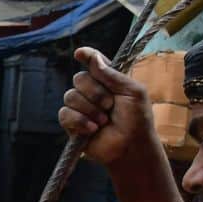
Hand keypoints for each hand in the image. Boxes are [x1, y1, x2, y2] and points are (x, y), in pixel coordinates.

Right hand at [62, 48, 157, 167]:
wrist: (130, 147)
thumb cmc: (137, 120)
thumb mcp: (132, 92)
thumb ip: (112, 74)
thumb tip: (94, 57)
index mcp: (109, 81)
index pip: (94, 63)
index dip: (86, 56)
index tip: (80, 54)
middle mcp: (92, 91)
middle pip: (79, 79)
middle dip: (95, 93)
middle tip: (109, 106)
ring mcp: (81, 107)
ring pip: (70, 96)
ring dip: (90, 109)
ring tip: (103, 121)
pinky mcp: (71, 124)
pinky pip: (65, 113)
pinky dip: (79, 121)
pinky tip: (92, 129)